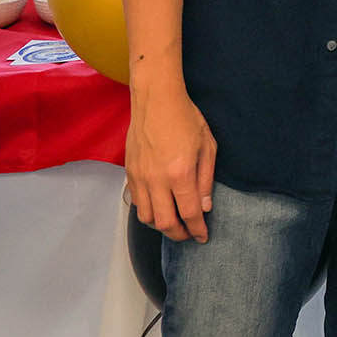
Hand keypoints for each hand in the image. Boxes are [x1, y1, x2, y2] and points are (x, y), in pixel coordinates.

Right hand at [126, 84, 216, 242]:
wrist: (156, 100)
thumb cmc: (186, 118)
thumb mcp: (208, 145)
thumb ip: (206, 179)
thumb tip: (205, 207)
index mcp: (180, 173)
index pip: (190, 213)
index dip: (198, 230)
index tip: (203, 237)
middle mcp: (157, 180)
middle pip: (164, 223)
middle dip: (179, 234)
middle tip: (189, 234)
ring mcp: (140, 177)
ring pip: (146, 217)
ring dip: (161, 225)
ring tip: (174, 222)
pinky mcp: (129, 173)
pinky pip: (136, 202)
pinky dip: (148, 211)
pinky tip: (160, 207)